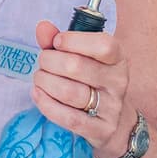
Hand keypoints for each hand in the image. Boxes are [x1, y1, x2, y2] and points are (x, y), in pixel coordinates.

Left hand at [30, 21, 133, 157]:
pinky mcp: (101, 130)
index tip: (57, 42)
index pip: (103, 45)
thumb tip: (42, 27)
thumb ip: (60, 40)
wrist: (116, 122)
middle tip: (43, 62)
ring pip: (69, 92)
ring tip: (40, 79)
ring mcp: (111, 107)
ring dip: (45, 82)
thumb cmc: (92, 81)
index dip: (74, 40)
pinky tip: (38, 94)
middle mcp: (118, 82)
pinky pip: (68, 117)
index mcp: (118, 59)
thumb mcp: (82, 57)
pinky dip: (46, 104)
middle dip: (50, 61)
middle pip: (76, 66)